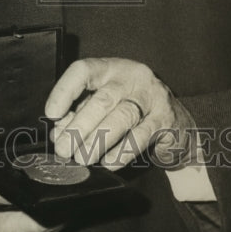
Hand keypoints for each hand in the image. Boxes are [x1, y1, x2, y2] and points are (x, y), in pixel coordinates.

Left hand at [44, 58, 198, 169]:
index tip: (51, 114)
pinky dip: (121, 152)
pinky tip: (108, 163)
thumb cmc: (132, 108)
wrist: (179, 123)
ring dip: (98, 141)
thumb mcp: (105, 103)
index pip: (84, 70)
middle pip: (102, 100)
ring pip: (121, 118)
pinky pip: (140, 137)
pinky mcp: (165, 120)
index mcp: (111, 69)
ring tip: (82, 158)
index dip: (65, 91)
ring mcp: (152, 97)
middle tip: (64, 149)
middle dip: (79, 127)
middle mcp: (132, 78)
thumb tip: (58, 133)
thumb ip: (81, 113)